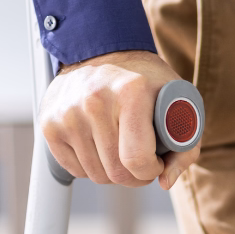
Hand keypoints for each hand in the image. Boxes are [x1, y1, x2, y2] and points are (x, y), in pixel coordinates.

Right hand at [39, 50, 199, 188]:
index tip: (156, 163)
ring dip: (113, 173)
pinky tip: (101, 146)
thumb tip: (165, 181)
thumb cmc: (145, 82)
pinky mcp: (49, 123)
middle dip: (135, 176)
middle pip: (116, 172)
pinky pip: (74, 169)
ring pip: (95, 175)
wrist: (102, 52)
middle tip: (141, 161)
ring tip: (122, 150)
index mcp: (131, 92)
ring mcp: (68, 112)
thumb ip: (185, 147)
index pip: (137, 159)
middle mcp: (94, 101)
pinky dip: (91, 167)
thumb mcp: (179, 103)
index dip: (151, 171)